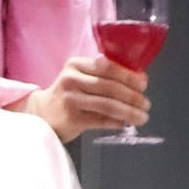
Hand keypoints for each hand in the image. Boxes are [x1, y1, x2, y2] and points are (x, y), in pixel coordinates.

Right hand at [13, 54, 149, 142]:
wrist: (42, 113)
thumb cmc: (70, 94)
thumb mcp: (82, 77)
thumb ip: (105, 75)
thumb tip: (140, 79)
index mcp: (76, 64)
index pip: (108, 67)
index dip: (129, 76)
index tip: (144, 84)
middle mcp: (71, 79)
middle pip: (110, 87)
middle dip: (133, 97)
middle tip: (146, 104)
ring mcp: (70, 99)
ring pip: (107, 105)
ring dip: (129, 112)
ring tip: (142, 117)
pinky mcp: (71, 118)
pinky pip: (100, 120)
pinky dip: (116, 122)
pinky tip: (125, 124)